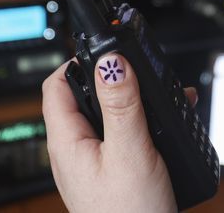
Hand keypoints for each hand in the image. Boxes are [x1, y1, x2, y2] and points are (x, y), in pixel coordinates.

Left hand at [43, 54, 188, 212]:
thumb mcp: (131, 152)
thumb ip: (122, 105)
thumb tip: (110, 61)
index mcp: (66, 142)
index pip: (56, 85)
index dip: (77, 59)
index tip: (106, 46)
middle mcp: (72, 152)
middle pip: (82, 97)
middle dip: (111, 77)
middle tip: (137, 66)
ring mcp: (90, 164)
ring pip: (105, 117)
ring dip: (131, 100)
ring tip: (160, 92)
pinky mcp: (110, 175)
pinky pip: (120, 137)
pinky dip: (140, 123)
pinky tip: (167, 122)